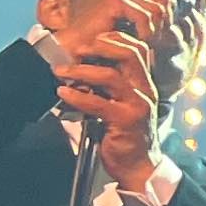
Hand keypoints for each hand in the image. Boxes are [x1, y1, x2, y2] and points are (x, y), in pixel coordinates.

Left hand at [53, 28, 161, 192]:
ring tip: (60, 72)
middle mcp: (145, 91)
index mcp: (144, 84)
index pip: (138, 49)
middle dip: (100, 46)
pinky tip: (62, 94)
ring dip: (80, 71)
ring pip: (111, 76)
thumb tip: (82, 69)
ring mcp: (137, 105)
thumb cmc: (125, 135)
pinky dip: (77, 96)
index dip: (115, 39)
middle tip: (76, 50)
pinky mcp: (125, 121)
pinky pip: (98, 103)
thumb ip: (109, 87)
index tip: (91, 41)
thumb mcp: (121, 104)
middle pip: (130, 54)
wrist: (138, 166)